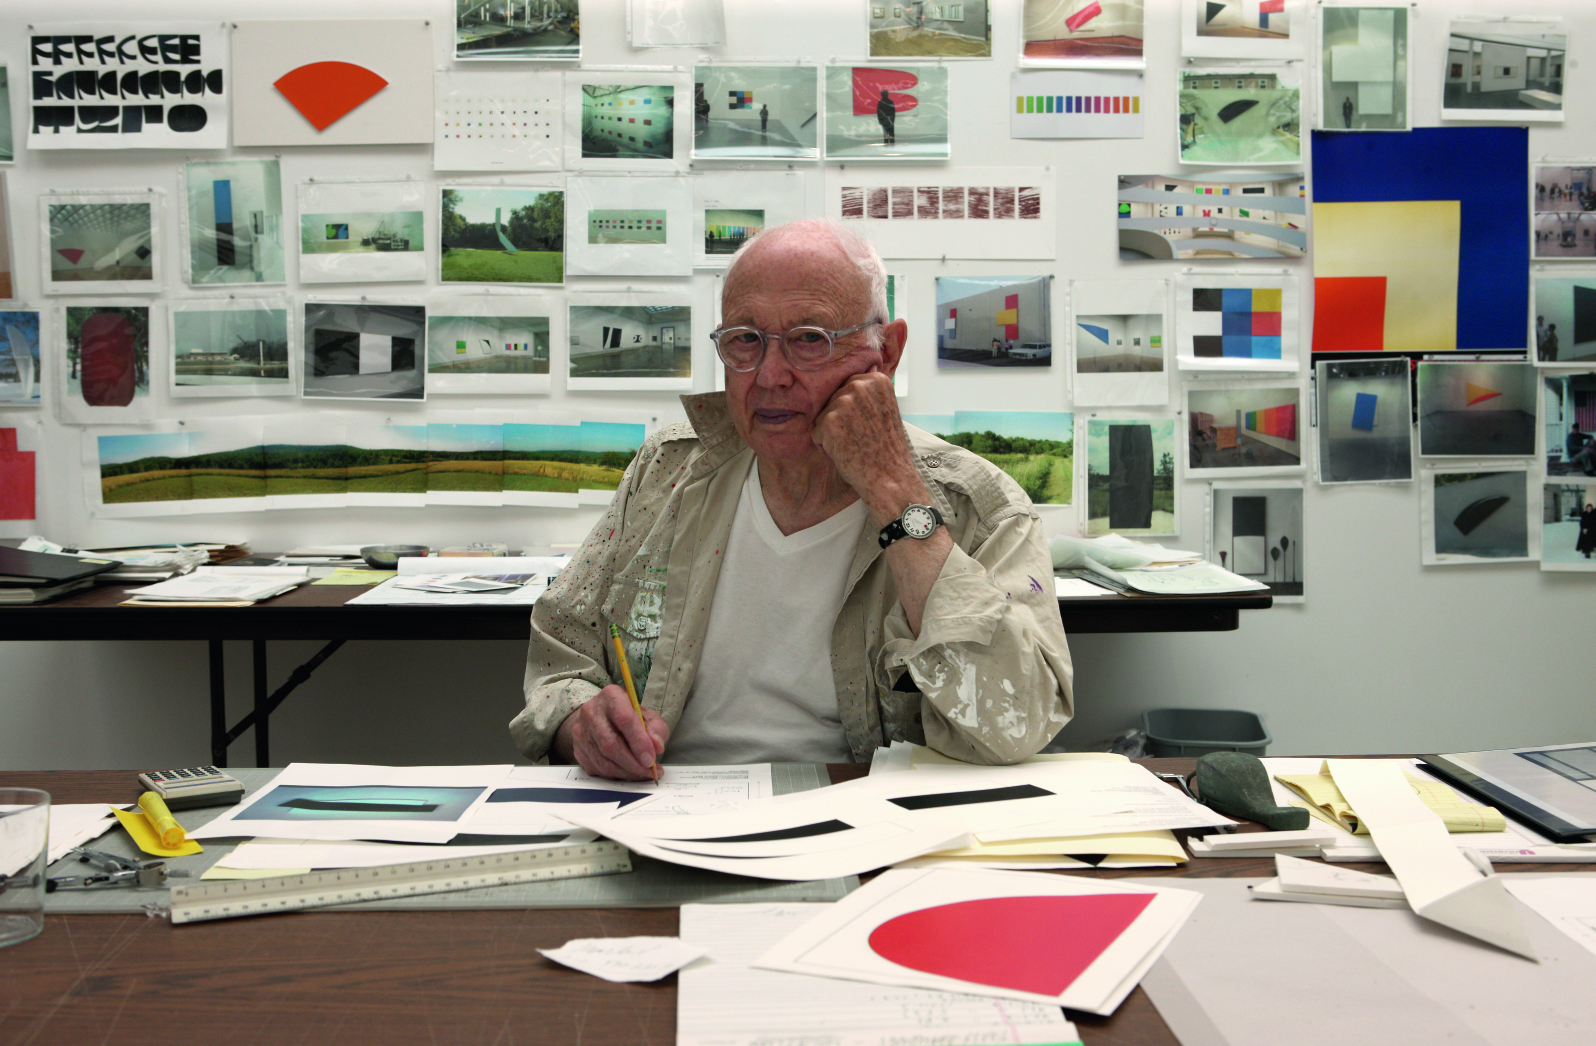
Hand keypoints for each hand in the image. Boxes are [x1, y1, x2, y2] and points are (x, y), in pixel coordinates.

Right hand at [554, 685, 669, 780]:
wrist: (600, 717)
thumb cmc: (628, 715)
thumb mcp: (648, 715)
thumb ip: (657, 729)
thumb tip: (656, 746)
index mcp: (611, 696)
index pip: (624, 719)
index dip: (639, 742)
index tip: (650, 759)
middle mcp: (591, 712)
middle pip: (611, 744)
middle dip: (633, 763)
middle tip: (649, 772)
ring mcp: (581, 732)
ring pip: (603, 761)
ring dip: (626, 772)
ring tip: (642, 774)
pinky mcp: (578, 750)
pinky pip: (597, 769)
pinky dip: (616, 775)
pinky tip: (628, 772)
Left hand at [811, 369, 920, 518]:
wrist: (890, 476)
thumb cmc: (887, 447)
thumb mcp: (886, 408)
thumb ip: (871, 390)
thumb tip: (867, 368)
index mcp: (876, 379)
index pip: (847, 387)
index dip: (854, 410)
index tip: (870, 424)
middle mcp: (859, 386)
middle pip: (833, 400)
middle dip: (841, 420)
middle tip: (863, 436)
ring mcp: (844, 402)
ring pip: (823, 417)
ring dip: (833, 434)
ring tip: (855, 444)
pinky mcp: (830, 421)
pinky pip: (816, 433)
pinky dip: (827, 448)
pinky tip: (846, 452)